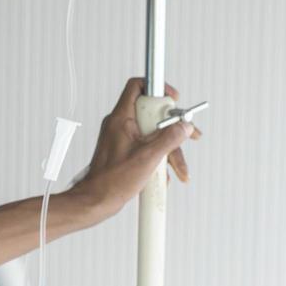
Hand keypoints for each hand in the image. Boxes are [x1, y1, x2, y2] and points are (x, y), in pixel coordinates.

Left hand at [72, 77, 201, 220]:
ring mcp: (123, 136)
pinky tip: (164, 174)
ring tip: (180, 170)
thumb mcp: (148, 157)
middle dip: (173, 128)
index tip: (175, 100)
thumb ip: (169, 138)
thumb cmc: (112, 181)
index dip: (159, 88)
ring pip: (153, 132)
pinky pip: (147, 145)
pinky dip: (159, 157)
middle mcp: (121, 123)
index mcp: (121, 118)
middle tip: (189, 136)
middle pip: (153, 113)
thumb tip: (184, 126)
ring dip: (170, 149)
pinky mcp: (126, 149)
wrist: (96, 200)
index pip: (137, 86)